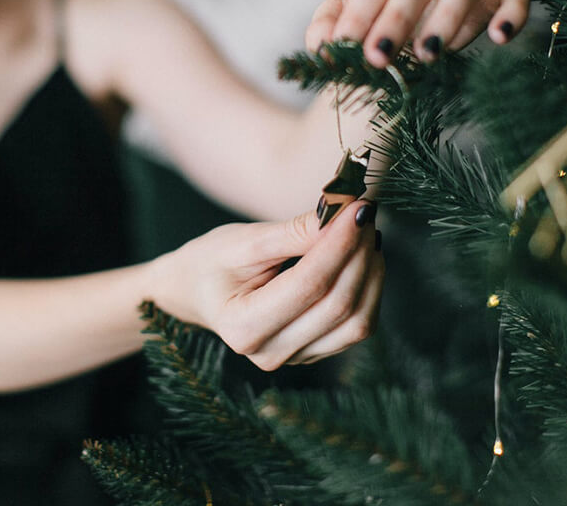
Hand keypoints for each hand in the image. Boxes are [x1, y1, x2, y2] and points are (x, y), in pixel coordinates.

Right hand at [152, 201, 383, 369]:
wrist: (195, 291)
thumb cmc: (212, 262)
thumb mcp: (244, 241)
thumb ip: (294, 233)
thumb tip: (342, 216)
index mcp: (243, 326)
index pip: (309, 285)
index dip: (339, 244)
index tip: (356, 208)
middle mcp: (270, 353)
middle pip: (338, 305)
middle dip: (359, 254)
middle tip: (364, 214)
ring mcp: (295, 359)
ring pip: (356, 322)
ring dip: (371, 274)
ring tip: (366, 234)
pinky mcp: (315, 353)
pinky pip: (356, 327)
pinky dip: (368, 290)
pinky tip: (363, 259)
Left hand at [306, 0, 530, 66]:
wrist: (396, 19)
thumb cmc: (366, 10)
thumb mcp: (339, 15)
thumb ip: (326, 27)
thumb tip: (324, 46)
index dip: (362, 6)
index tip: (347, 45)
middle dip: (398, 18)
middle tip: (380, 58)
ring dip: (448, 18)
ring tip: (427, 55)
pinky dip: (512, 12)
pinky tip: (499, 37)